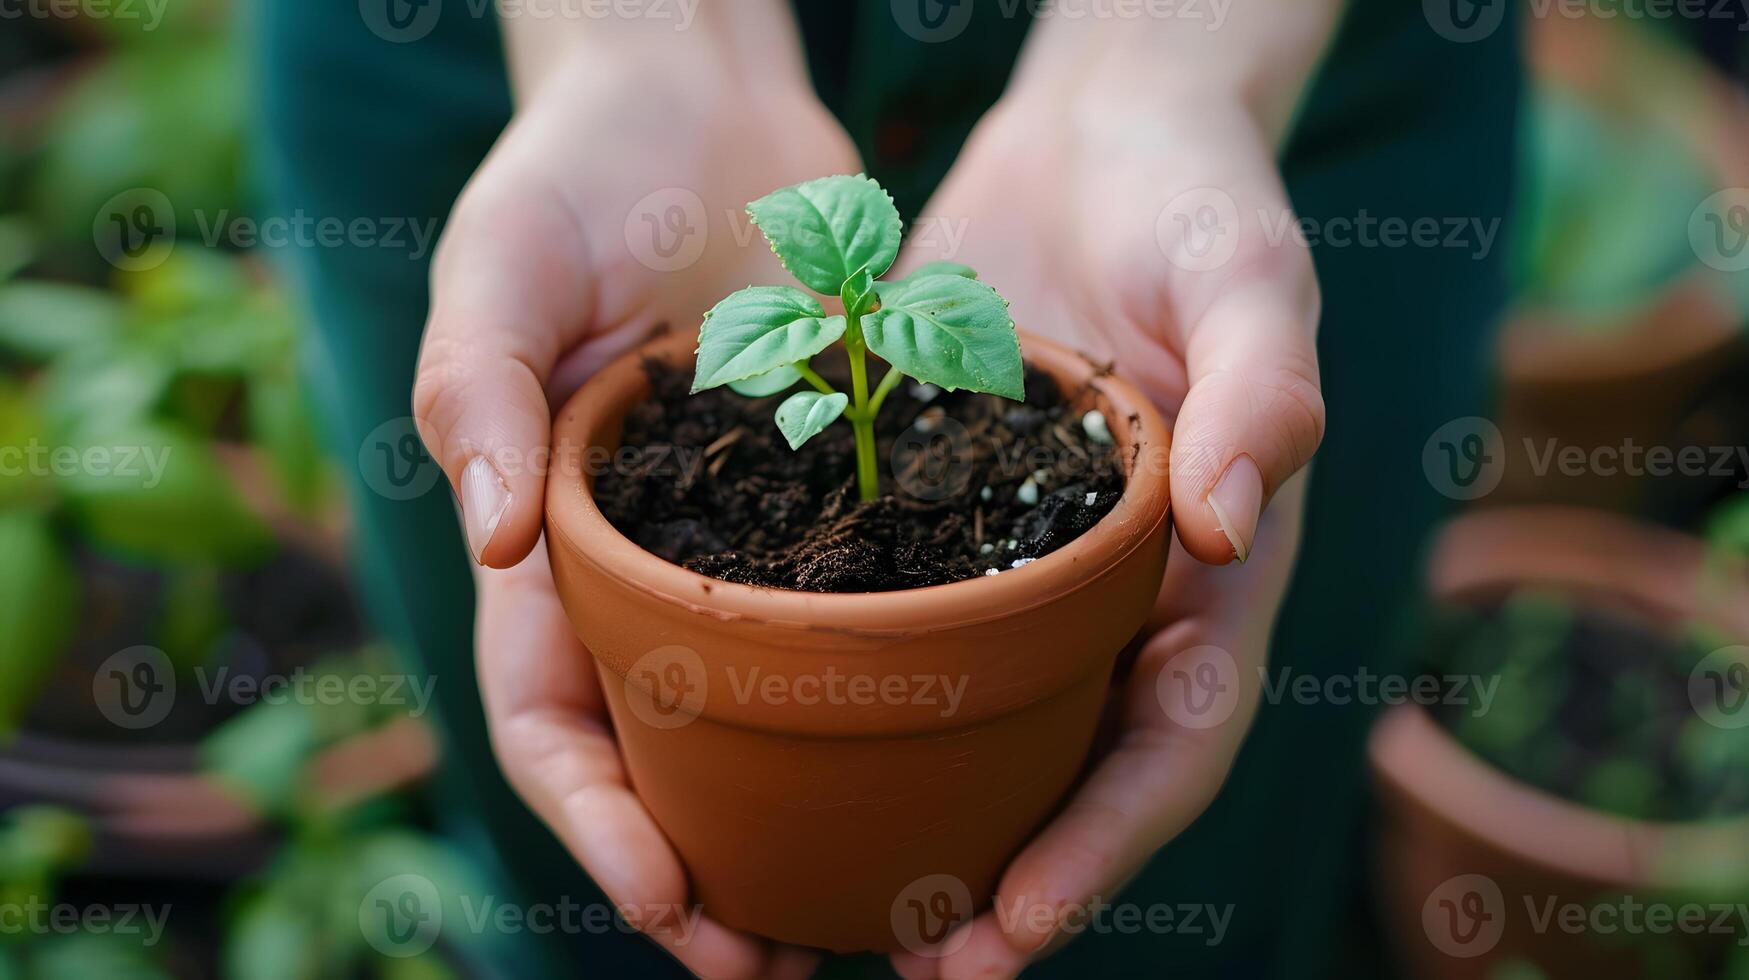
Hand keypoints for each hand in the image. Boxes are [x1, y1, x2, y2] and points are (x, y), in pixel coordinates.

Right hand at [412, 42, 859, 977]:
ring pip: (760, 720)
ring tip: (873, 915)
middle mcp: (641, 563)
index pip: (550, 716)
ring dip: (798, 825)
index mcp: (546, 536)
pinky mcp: (830, 496)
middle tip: (771, 965)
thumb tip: (493, 536)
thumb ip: (477, 387)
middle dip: (701, 872)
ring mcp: (738, 538)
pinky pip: (858, 619)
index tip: (673, 904)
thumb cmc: (573, 172)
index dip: (598, 824)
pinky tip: (949, 766)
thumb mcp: (500, 262)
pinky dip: (881, 704)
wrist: (693, 95)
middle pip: (657, 757)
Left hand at [887, 91, 1324, 977]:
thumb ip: (1262, 385)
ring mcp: (1024, 563)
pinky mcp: (940, 516)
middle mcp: (1119, 588)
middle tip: (922, 971)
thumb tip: (1234, 518)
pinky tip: (776, 754)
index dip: (1104, 842)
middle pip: (1073, 768)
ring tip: (834, 914)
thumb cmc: (1197, 199)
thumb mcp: (1246, 272)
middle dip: (1008, 881)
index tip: (1016, 929)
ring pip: (982, 725)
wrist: (1100, 135)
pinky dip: (854, 703)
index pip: (1170, 735)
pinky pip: (903, 628)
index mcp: (1209, 565)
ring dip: (925, 826)